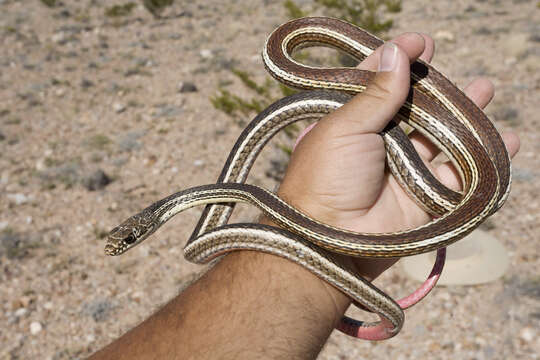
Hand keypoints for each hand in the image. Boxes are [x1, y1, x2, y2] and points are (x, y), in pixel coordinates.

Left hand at [275, 33, 519, 281]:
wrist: (329, 240)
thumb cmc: (326, 177)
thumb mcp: (344, 127)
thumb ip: (376, 94)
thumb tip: (395, 53)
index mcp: (351, 122)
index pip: (376, 84)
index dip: (395, 61)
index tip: (418, 42)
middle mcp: (378, 142)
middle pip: (413, 107)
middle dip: (432, 85)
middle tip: (444, 60)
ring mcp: (404, 169)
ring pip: (441, 136)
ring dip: (463, 114)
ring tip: (484, 89)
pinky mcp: (425, 197)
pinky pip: (460, 175)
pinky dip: (484, 159)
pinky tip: (505, 139)